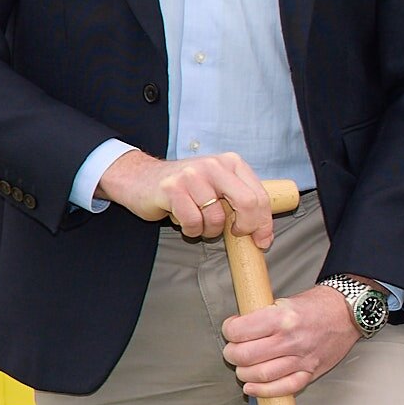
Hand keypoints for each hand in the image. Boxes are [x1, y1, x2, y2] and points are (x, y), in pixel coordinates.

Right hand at [100, 148, 278, 245]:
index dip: (264, 223)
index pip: (260, 196)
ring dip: (208, 229)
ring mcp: (192, 176)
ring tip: (197, 220)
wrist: (139, 177)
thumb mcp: (216, 185)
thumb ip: (239, 200)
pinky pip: (193, 222)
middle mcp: (214, 166)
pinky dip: (190, 229)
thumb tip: (263, 233)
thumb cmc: (183, 187)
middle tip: (235, 235)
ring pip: (217, 218)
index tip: (263, 241)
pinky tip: (181, 219)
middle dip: (246, 227)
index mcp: (231, 163)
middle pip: (247, 203)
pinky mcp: (172, 189)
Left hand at [220, 288, 359, 398]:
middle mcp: (291, 339)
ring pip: (260, 375)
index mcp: (282, 317)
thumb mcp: (285, 301)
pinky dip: (263, 391)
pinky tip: (252, 387)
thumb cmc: (316, 305)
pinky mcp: (311, 372)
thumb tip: (237, 329)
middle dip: (232, 354)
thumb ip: (262, 316)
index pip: (240, 331)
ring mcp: (302, 358)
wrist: (348, 313)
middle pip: (245, 355)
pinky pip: (284, 388)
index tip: (231, 330)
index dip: (229, 331)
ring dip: (244, 373)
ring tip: (244, 367)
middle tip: (234, 350)